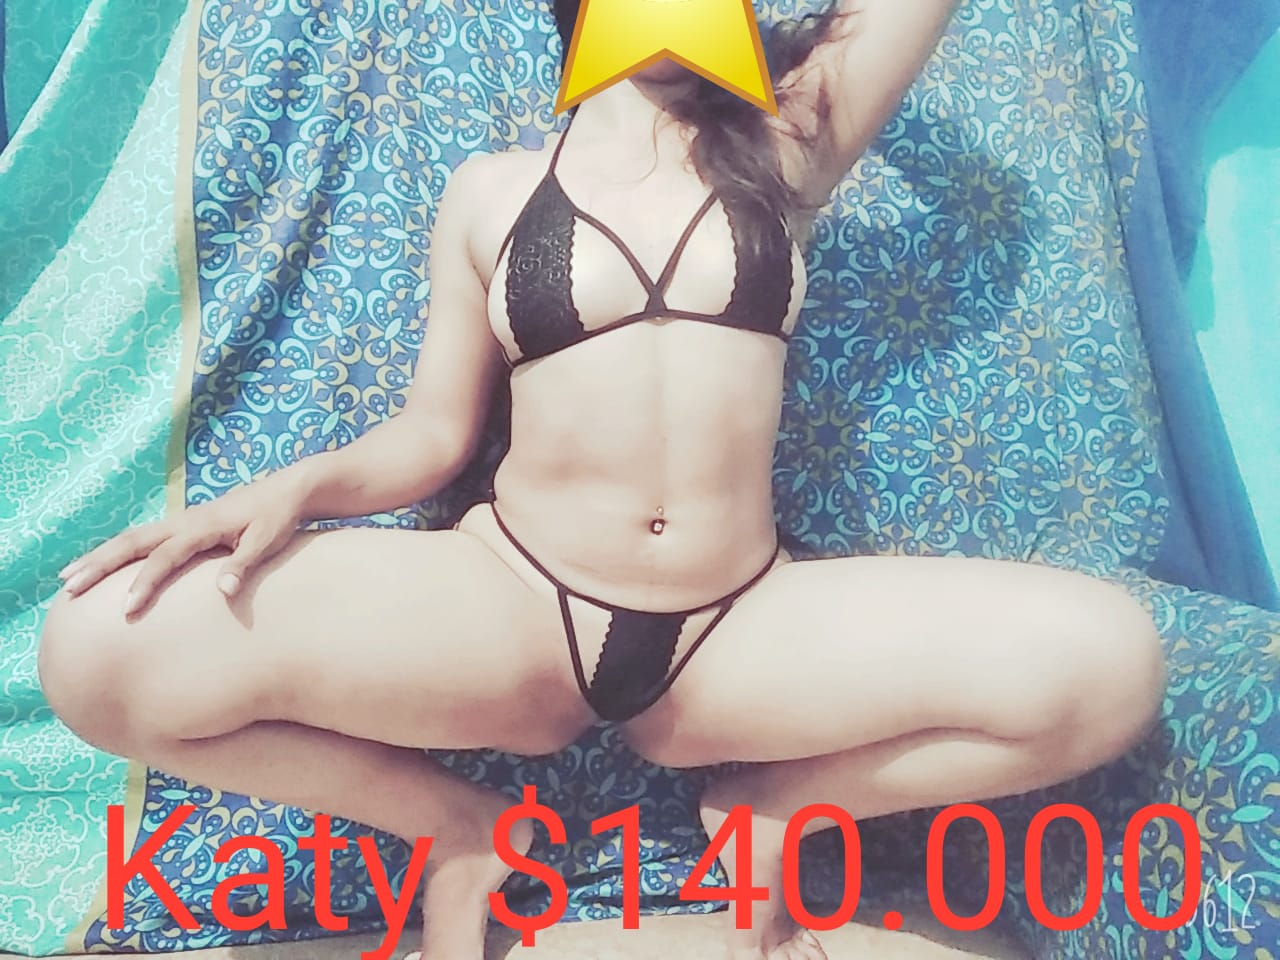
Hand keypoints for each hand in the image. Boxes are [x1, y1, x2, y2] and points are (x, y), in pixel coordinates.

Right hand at [57, 480, 305, 616]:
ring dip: (99, 557)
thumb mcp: (267, 541)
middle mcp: (184, 521)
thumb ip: (244, 565)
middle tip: (68, 588)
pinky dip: (117, 552)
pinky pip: (142, 539)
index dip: (145, 582)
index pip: (165, 557)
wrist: (287, 489)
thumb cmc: (278, 517)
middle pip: (132, 542)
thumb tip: (223, 591)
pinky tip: (101, 566)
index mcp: (202, 526)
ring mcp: (181, 521)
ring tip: (68, 579)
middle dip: (99, 564)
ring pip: (131, 539)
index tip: (126, 609)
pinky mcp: (184, 525)